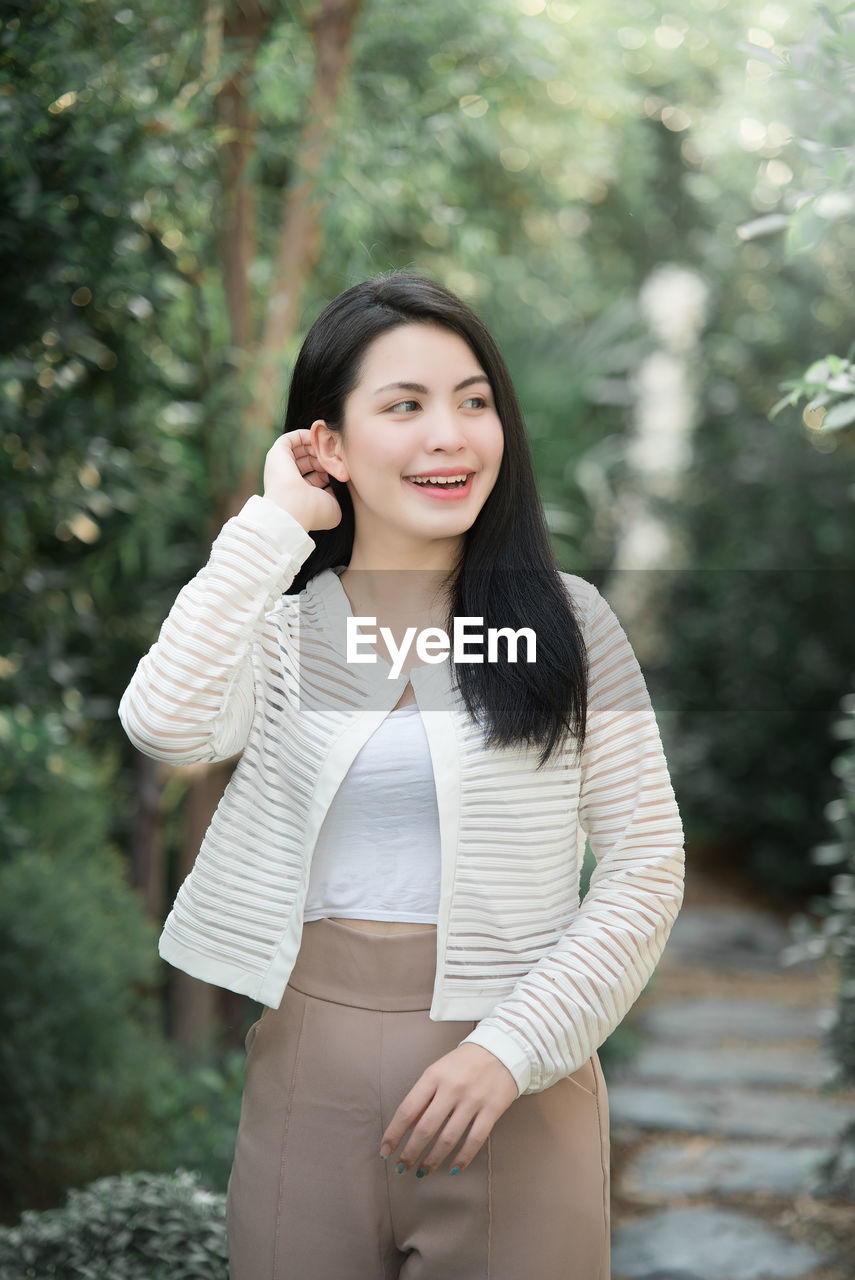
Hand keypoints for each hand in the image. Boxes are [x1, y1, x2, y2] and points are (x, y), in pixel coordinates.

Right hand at [262, 429, 342, 532]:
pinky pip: (293, 438)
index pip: (319, 475)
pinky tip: (321, 439)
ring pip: (303, 448)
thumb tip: (344, 477)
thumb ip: (340, 491)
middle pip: (312, 460)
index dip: (332, 468)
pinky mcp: (277, 453)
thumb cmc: (313, 511)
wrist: (293, 510)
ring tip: (332, 446)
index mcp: (302, 493)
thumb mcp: (333, 503)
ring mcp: (283, 466)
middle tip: (340, 455)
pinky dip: (307, 435)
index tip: (345, 467)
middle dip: (327, 456)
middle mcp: (291, 479)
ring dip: (319, 445)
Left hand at [379, 1043, 518, 1177]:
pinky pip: (474, 1140)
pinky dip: (462, 1158)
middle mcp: (452, 1088)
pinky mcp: (492, 1110)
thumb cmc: (464, 1062)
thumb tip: (407, 1128)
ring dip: (432, 1160)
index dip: (394, 1134)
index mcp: (434, 1076)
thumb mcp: (438, 1071)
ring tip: (422, 1171)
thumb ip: (423, 1098)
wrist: (502, 1048)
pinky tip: (453, 1168)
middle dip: (410, 1152)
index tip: (385, 1151)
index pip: (407, 1110)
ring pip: (448, 1138)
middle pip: (425, 1128)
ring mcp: (473, 1100)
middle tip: (401, 1168)